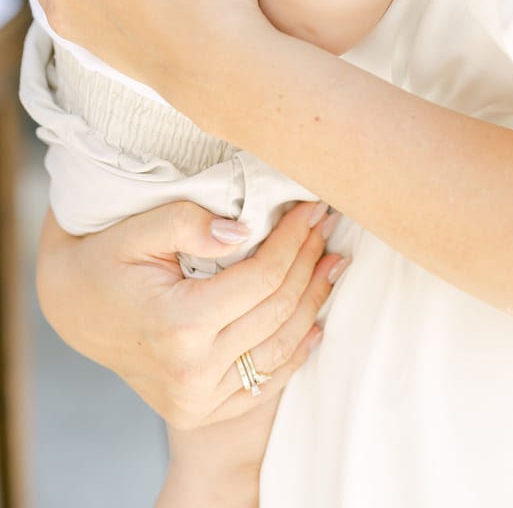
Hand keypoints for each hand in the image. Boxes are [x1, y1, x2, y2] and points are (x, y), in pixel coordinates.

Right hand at [36, 199, 345, 428]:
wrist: (73, 308)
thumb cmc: (107, 258)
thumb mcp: (140, 228)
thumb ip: (190, 222)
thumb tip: (245, 230)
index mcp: (177, 324)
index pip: (261, 277)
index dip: (294, 240)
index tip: (312, 208)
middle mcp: (190, 372)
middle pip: (277, 310)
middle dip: (309, 262)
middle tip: (327, 226)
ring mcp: (197, 399)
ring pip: (280, 348)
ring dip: (314, 302)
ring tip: (332, 264)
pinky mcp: (201, 410)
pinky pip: (264, 383)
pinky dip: (296, 351)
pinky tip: (316, 319)